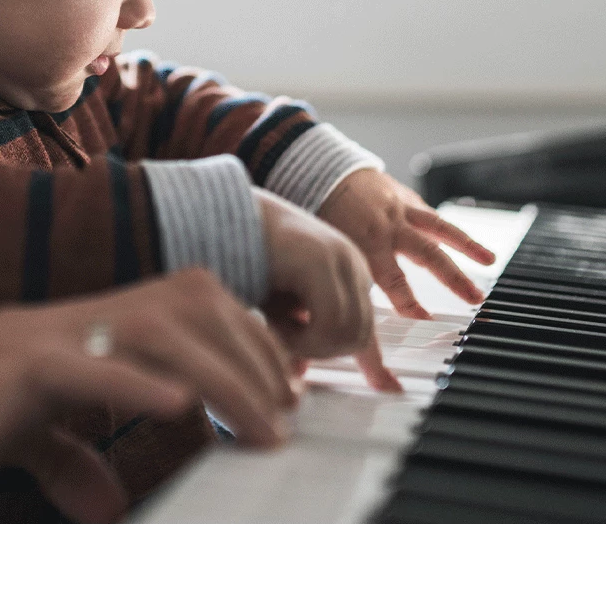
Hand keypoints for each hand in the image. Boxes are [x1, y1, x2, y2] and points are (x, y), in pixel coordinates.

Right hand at [0, 270, 298, 523]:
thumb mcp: (6, 435)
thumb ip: (59, 456)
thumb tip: (102, 499)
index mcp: (69, 333)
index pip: (183, 311)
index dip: (243, 344)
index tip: (282, 394)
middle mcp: (64, 324)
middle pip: (191, 305)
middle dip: (255, 358)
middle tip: (288, 419)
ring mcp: (37, 342)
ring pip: (157, 325)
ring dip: (224, 373)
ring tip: (263, 428)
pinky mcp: (3, 374)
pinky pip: (79, 367)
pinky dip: (135, 382)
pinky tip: (178, 404)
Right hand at [254, 186, 400, 392]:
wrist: (217, 216)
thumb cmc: (241, 260)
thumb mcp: (274, 308)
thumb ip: (292, 336)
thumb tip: (299, 374)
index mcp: (347, 272)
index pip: (367, 326)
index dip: (376, 364)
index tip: (388, 389)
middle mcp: (352, 263)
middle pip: (358, 337)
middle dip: (321, 352)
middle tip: (284, 342)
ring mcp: (341, 259)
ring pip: (347, 334)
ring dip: (307, 346)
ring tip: (275, 328)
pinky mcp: (322, 261)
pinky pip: (328, 324)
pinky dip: (300, 338)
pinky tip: (275, 323)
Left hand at [318, 168, 495, 316]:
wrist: (320, 170)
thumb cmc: (319, 213)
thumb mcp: (326, 249)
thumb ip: (346, 277)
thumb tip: (354, 312)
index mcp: (365, 241)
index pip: (393, 279)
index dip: (409, 302)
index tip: (424, 318)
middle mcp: (388, 225)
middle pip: (428, 254)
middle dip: (454, 278)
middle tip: (475, 298)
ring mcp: (400, 208)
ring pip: (440, 228)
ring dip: (468, 246)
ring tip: (490, 261)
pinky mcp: (405, 198)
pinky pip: (431, 216)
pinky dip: (448, 230)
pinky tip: (465, 244)